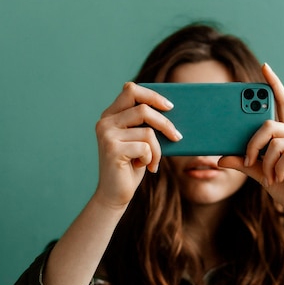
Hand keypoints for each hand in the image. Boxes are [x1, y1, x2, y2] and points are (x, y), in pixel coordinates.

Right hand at [94, 82, 181, 209]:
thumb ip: (146, 124)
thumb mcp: (140, 141)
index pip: (131, 90)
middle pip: (143, 109)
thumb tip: (171, 109)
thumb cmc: (131, 166)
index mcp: (110, 115)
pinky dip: (151, 159)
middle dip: (165, 123)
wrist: (115, 194)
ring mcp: (107, 135)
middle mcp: (105, 122)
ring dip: (158, 150)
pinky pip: (145, 147)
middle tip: (177, 137)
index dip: (153, 95)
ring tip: (153, 162)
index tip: (170, 107)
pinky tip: (144, 167)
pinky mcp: (112, 149)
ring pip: (147, 132)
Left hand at [218, 64, 283, 226]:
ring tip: (269, 178)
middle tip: (249, 161)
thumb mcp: (259, 174)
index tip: (264, 67)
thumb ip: (243, 162)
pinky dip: (277, 169)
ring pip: (276, 141)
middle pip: (269, 124)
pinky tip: (278, 179)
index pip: (282, 103)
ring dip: (266, 163)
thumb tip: (220, 157)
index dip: (274, 85)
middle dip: (253, 143)